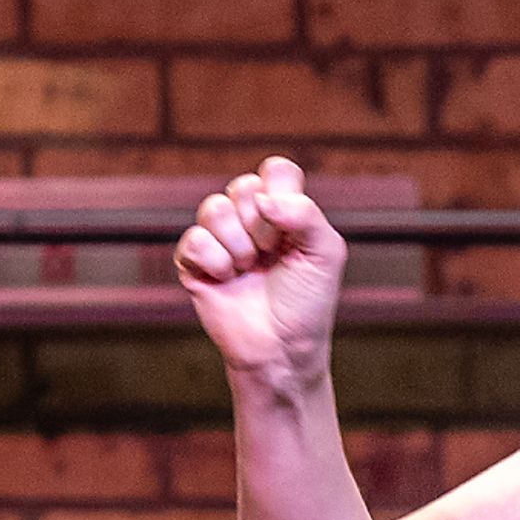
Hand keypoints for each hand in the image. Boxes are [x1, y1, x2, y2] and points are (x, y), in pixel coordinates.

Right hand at [175, 156, 345, 389]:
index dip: (280, 193)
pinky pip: (193, 239)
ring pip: (213, 208)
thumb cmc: (307, 303)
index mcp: (284, 212)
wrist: (281, 349)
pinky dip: (214, 261)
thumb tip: (263, 199)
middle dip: (261, 226)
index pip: (275, 171)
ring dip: (238, 245)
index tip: (290, 229)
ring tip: (249, 270)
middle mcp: (250, 221)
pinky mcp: (194, 263)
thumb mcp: (325, 252)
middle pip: (242, 187)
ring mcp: (221, 240)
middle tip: (271, 255)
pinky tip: (226, 280)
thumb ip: (304, 213)